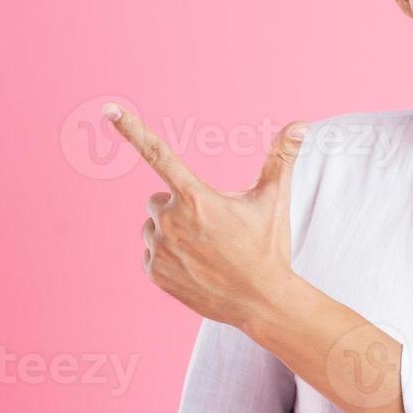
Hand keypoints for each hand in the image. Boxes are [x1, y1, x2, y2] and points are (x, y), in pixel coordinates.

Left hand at [104, 103, 308, 331]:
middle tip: (213, 227)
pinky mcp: (155, 273)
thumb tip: (302, 124)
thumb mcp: (274, 199)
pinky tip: (196, 267)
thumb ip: (281, 158)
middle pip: (160, 199)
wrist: (262, 302)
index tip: (110, 110)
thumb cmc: (268, 247)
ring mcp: (160, 249)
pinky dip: (169, 256)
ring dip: (172, 231)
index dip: (133, 129)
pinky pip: (151, 253)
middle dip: (180, 207)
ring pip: (153, 226)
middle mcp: (172, 221)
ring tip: (206, 250)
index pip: (159, 154)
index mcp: (197, 198)